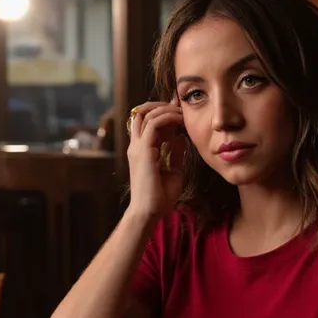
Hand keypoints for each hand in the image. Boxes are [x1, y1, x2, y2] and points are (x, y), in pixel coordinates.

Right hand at [126, 101, 186, 221]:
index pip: (147, 122)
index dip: (163, 114)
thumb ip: (176, 154)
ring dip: (166, 109)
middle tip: (179, 108)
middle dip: (161, 106)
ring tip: (181, 113)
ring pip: (146, 114)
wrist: (149, 212)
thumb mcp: (174, 171)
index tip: (180, 116)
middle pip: (142, 113)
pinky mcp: (143, 150)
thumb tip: (180, 138)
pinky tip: (179, 121)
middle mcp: (136, 146)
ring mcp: (137, 147)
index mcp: (142, 151)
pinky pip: (154, 124)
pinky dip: (167, 118)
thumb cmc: (160, 197)